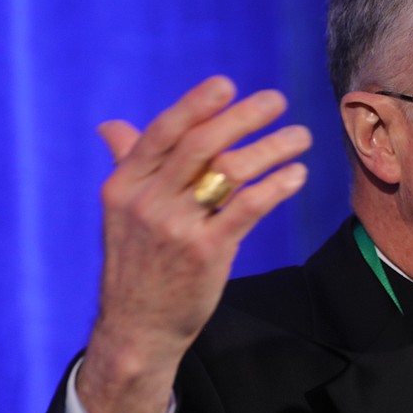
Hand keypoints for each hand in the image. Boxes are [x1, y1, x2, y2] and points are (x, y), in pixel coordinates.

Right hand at [77, 76, 311, 412]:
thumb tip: (112, 127)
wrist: (137, 327)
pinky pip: (247, 208)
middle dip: (242, 117)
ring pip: (229, 172)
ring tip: (300, 136)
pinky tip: (297, 175)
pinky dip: (276, 186)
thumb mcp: (120, 214)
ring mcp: (176, 227)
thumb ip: (125, 165)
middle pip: (201, 145)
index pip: (162, 133)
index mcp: (124, 185)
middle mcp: (147, 201)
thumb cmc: (137, 265)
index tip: (227, 84)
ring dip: (271, 148)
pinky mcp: (206, 252)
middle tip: (277, 99)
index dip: (195, 106)